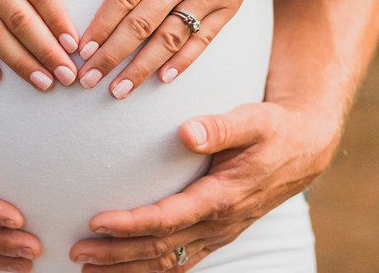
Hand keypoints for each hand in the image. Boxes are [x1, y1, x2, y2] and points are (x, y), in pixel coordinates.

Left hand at [69, 101, 339, 270]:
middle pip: (160, 248)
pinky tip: (121, 270)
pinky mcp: (214, 234)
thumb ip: (221, 127)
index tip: (96, 222)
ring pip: (168, 263)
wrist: (303, 150)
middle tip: (76, 253)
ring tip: (87, 269)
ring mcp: (217, 234)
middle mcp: (218, 223)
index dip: (131, 224)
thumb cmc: (272, 130)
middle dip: (116, 254)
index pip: (169, 218)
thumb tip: (187, 132)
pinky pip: (178, 261)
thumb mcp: (253, 120)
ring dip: (126, 269)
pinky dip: (148, 270)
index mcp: (223, 196)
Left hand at [76, 0, 276, 96]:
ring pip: (170, 39)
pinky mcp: (229, 3)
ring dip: (142, 68)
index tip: (82, 48)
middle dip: (111, 56)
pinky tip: (162, 78)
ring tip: (117, 91)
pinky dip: (183, 61)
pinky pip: (203, 38)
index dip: (101, 26)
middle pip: (141, 25)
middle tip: (87, 79)